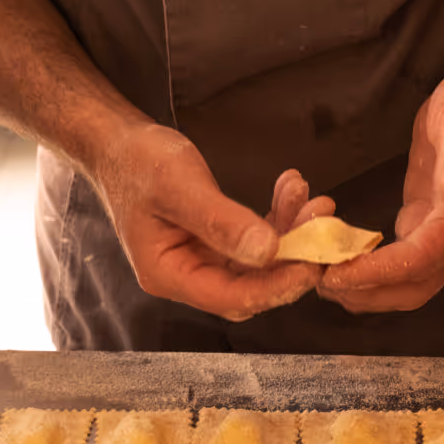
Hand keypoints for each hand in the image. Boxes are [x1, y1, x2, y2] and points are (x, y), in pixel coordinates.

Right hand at [92, 122, 331, 321]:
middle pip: (252, 287)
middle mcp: (188, 277)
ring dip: (291, 234)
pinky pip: (257, 243)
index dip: (276, 286)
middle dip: (293, 258)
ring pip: (260, 264)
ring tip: (313, 200)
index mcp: (169, 275)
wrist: (121, 145)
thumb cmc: (138, 162)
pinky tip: (291, 191)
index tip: (313, 261)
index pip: (232, 298)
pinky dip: (279, 220)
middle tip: (322, 222)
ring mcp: (203, 262)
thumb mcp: (179, 186)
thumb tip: (267, 251)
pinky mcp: (217, 245)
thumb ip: (222, 221)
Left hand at [318, 65, 443, 313]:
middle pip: (415, 288)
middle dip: (368, 293)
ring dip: (368, 290)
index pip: (420, 261)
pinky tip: (343, 260)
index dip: (377, 273)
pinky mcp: (432, 226)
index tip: (336, 274)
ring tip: (324, 277)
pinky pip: (404, 264)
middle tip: (321, 282)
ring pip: (409, 283)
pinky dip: (373, 271)